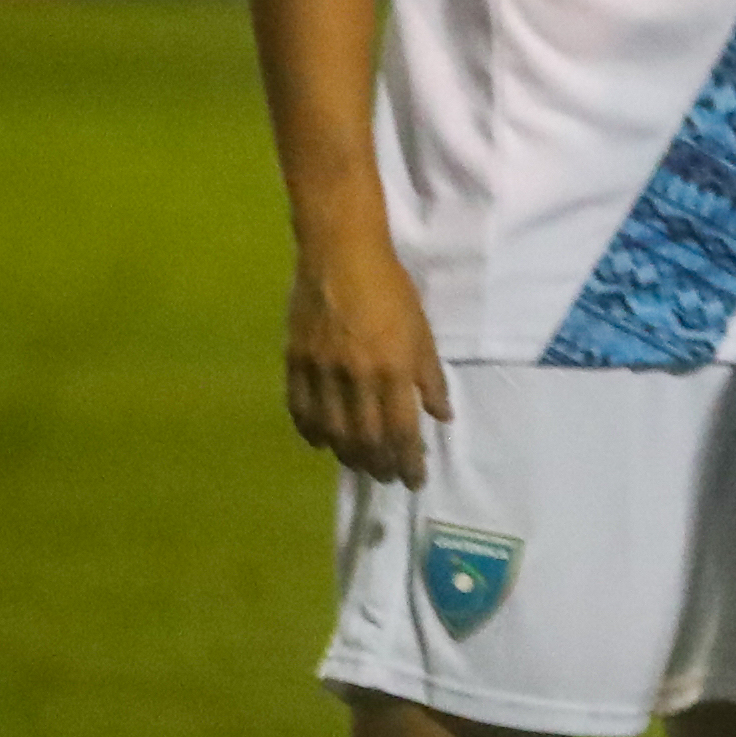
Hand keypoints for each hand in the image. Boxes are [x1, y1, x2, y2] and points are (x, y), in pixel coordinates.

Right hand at [283, 240, 446, 485]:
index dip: (408, 460)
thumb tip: (440, 418)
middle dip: (379, 464)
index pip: (402, 430)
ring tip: (361, 466)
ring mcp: (321, 370)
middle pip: (365, 438)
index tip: (414, 480)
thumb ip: (430, 379)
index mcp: (393, 370)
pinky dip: (311, 431)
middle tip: (387, 478)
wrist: (341, 256)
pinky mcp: (295, 360)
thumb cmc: (392, 291)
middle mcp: (356, 377)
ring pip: (332, 430)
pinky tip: (322, 443)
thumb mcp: (423, 333)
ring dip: (348, 455)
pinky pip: (300, 408)